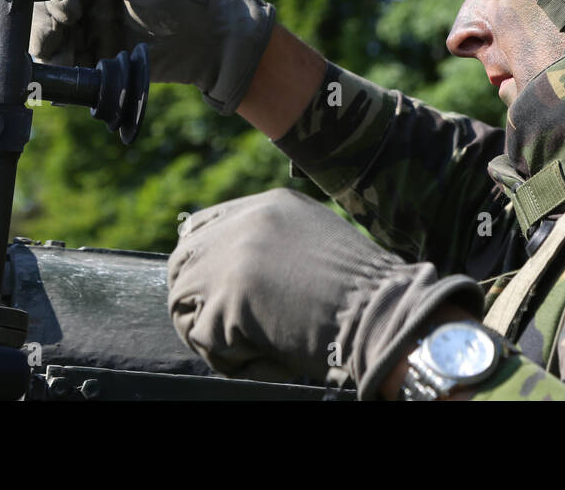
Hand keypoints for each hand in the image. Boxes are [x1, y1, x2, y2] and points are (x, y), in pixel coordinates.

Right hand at [30, 0, 274, 113]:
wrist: (214, 43)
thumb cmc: (188, 0)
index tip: (68, 7)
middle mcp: (88, 2)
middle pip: (44, 12)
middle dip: (44, 24)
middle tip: (59, 33)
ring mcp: (92, 33)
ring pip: (50, 42)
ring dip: (48, 51)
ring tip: (63, 60)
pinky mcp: (99, 62)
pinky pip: (69, 69)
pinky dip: (61, 74)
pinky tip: (65, 78)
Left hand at [167, 188, 483, 398]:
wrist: (382, 314)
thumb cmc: (363, 293)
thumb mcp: (318, 242)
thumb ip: (275, 243)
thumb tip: (239, 269)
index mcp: (269, 206)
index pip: (202, 226)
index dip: (201, 262)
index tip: (213, 291)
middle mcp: (244, 223)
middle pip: (182, 262)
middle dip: (197, 301)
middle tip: (228, 330)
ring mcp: (231, 258)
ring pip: (184, 303)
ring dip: (214, 332)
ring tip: (258, 344)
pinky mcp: (226, 300)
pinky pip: (204, 339)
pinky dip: (234, 358)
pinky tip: (271, 354)